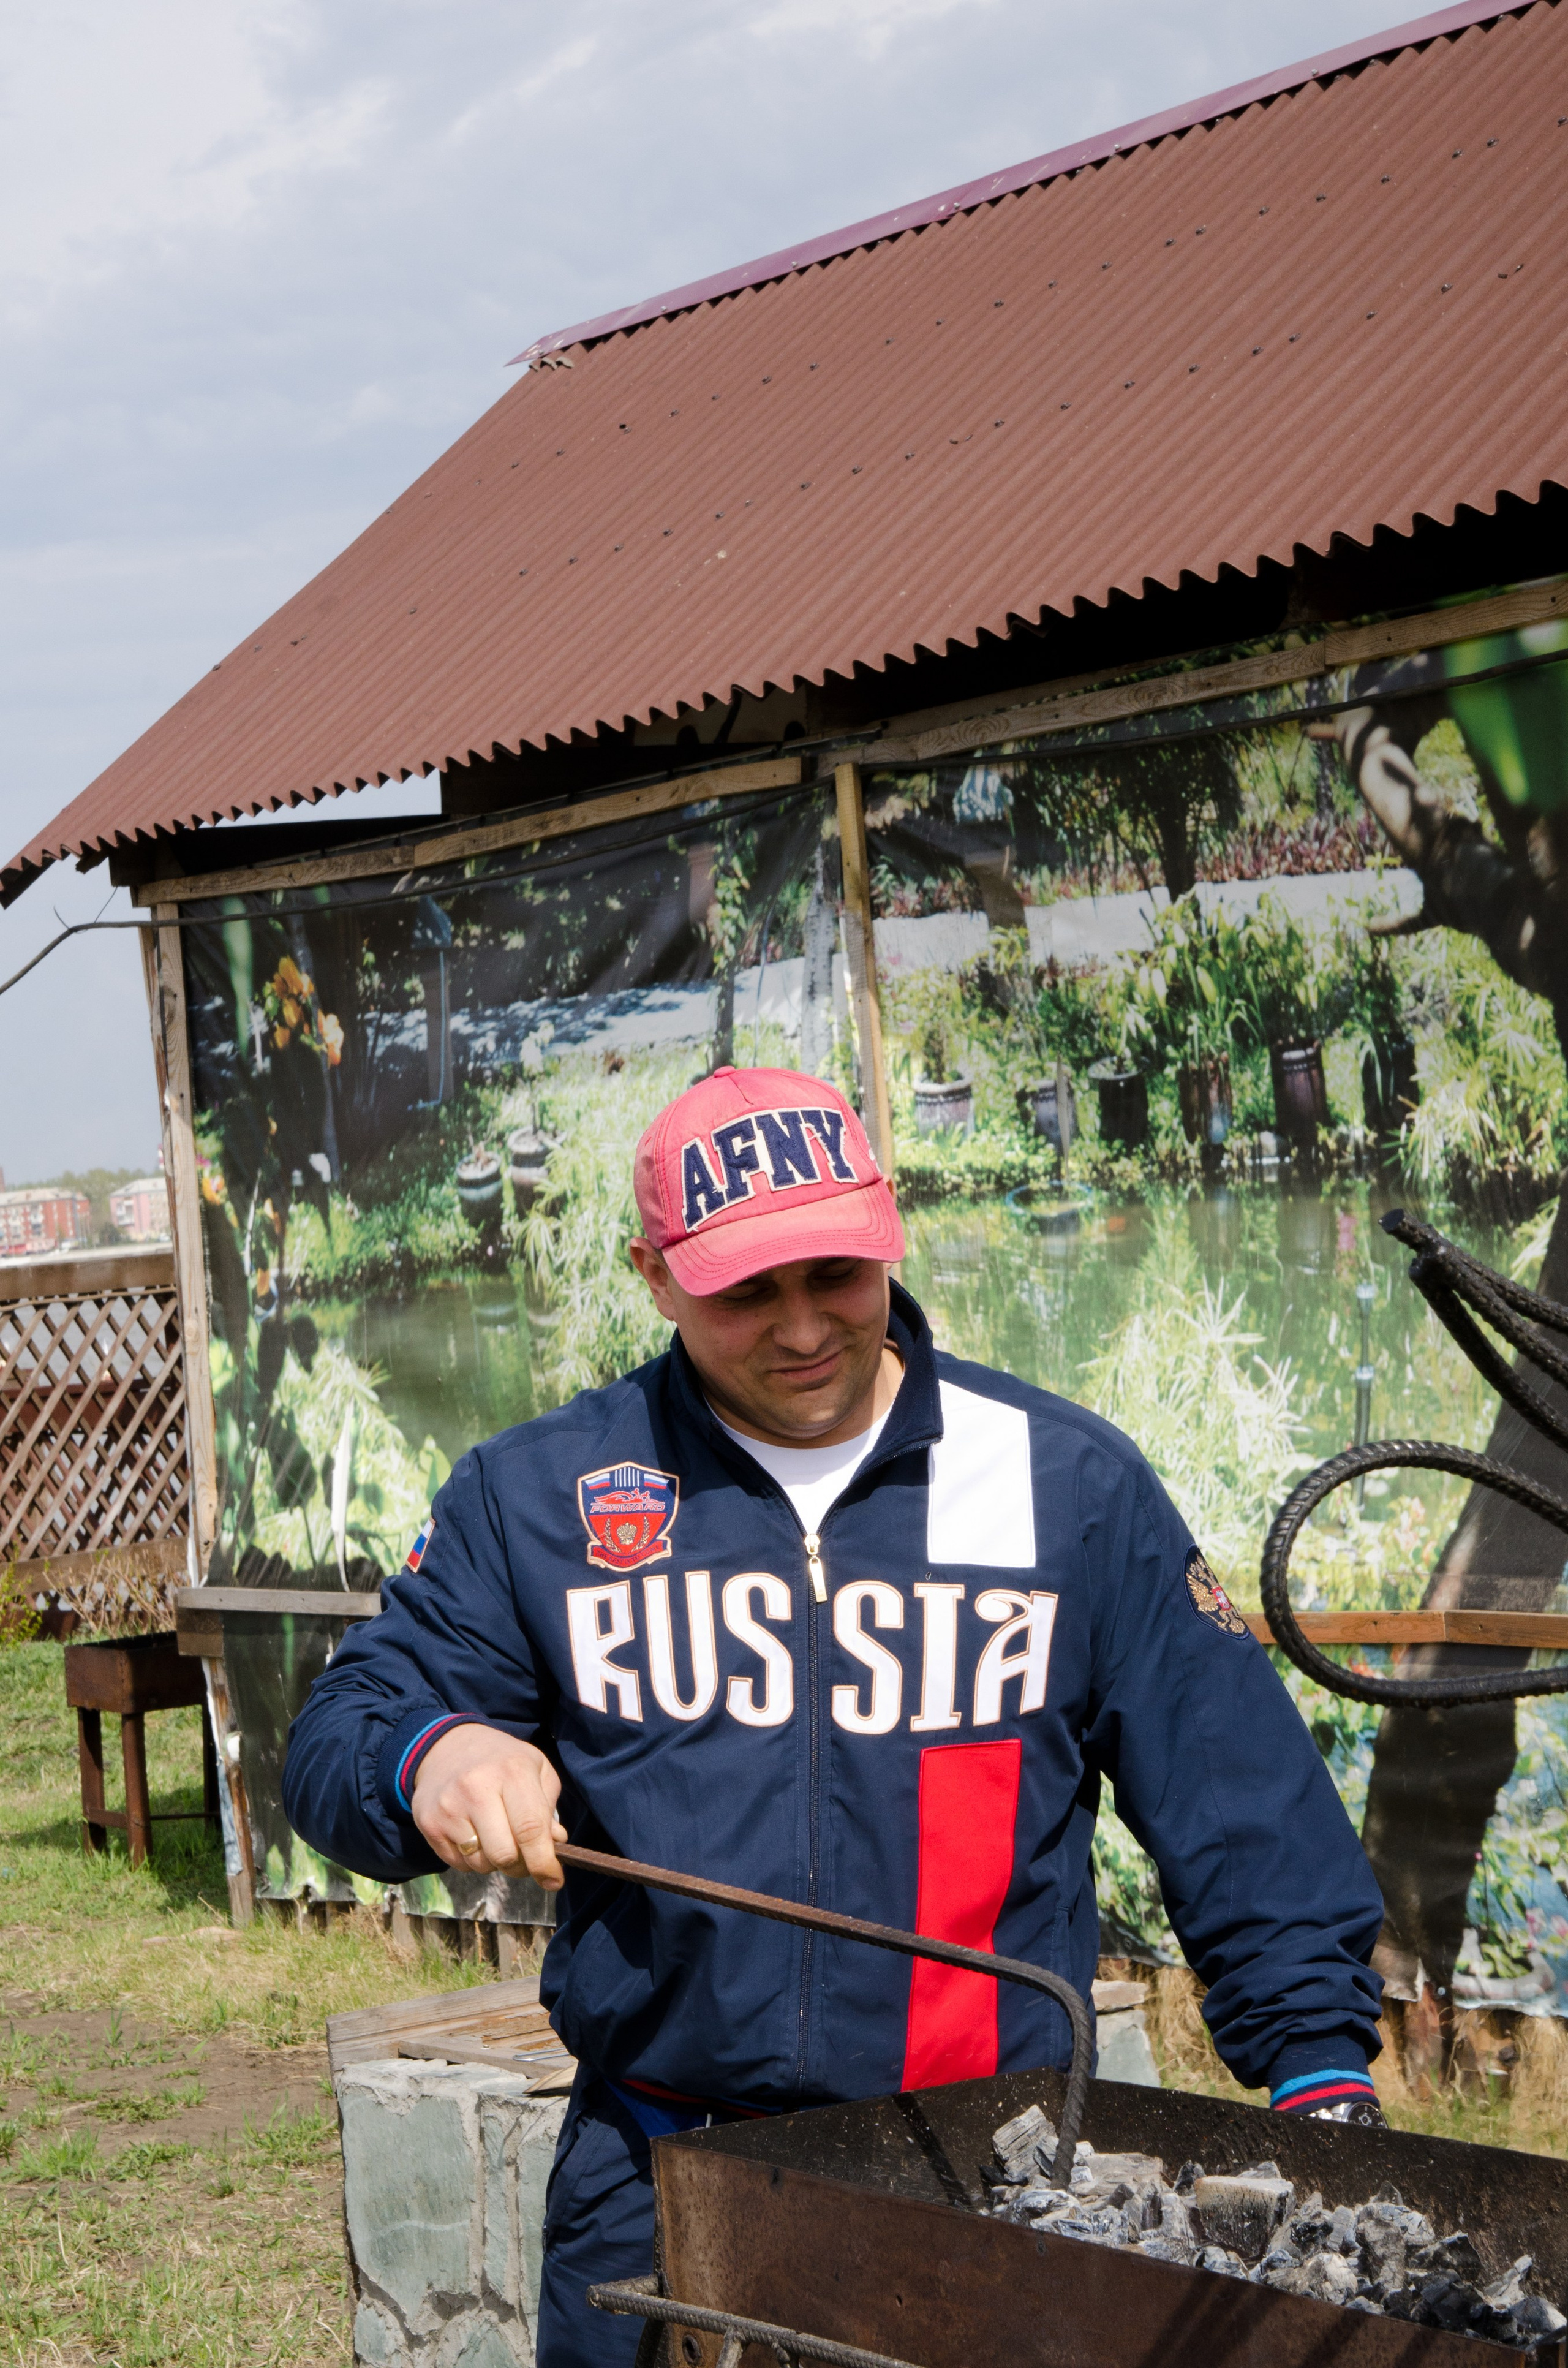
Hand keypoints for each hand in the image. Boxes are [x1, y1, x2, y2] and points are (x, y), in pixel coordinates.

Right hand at [410, 1724, 566, 1888]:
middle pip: (504, 1855)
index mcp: (512, 1771)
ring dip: (495, 1863)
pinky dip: (472, 1860)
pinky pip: (459, 1864)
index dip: (544, 1862)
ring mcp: (449, 1806)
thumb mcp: (536, 1769)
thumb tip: (556, 1844)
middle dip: (520, 1866)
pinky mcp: (429, 1823)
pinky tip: (473, 1835)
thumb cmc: (502, 1762)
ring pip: (481, 1864)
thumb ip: (549, 1807)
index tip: (554, 1881)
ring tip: (496, 1838)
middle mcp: (477, 1787)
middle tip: (524, 1857)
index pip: (530, 1829)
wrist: (447, 1747)